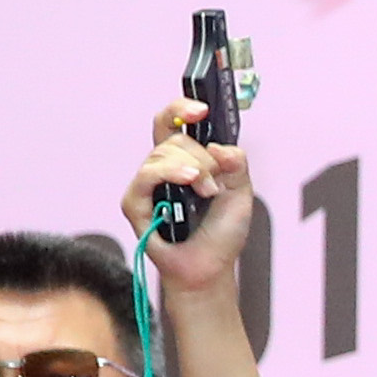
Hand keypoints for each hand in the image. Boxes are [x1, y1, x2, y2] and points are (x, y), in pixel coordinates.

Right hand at [122, 98, 255, 300]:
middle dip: (202, 157)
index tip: (201, 109)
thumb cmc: (220, 232)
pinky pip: (146, 176)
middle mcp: (163, 168)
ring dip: (193, 170)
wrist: (211, 268)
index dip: (182, 108)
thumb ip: (236, 165)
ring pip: (162, 155)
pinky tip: (190, 181)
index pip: (174, 122)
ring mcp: (147, 184)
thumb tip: (221, 147)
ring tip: (208, 193)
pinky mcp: (136, 203)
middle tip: (216, 183)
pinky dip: (169, 174)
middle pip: (174, 139)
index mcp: (186, 160)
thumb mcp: (241, 193)